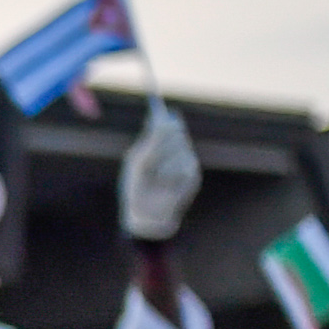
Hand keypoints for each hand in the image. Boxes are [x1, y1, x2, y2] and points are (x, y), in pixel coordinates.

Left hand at [120, 105, 201, 242]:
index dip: (165, 119)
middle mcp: (176, 151)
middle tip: (150, 153)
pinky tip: (164, 183)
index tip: (161, 113)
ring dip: (163, 160)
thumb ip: (150, 143)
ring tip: (154, 176)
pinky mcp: (192, 176)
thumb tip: (161, 121)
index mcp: (160, 147)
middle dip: (163, 139)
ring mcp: (186, 162)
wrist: (144, 215)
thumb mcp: (138, 163)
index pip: (168, 125)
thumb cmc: (136, 189)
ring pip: (180, 147)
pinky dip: (169, 173)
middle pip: (176, 131)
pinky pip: (183, 164)